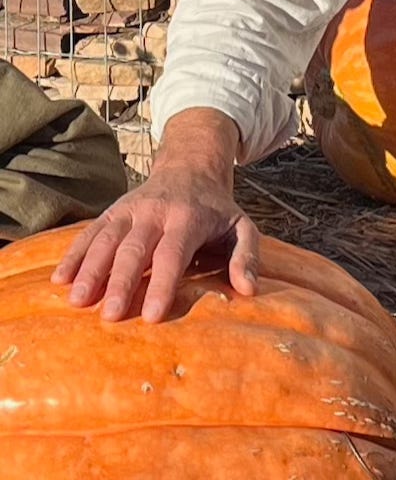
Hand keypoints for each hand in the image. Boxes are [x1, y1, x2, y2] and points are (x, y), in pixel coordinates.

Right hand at [51, 110, 257, 323]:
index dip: (162, 284)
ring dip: (91, 269)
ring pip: (107, 239)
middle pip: (135, 249)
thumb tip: (249, 289)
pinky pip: (90, 231)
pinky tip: (60, 279)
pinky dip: (74, 254)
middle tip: (108, 315)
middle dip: (121, 282)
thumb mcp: (242, 225)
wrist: (191, 166)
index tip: (151, 316)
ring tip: (77, 301)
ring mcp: (130, 209)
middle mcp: (156, 212)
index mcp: (188, 218)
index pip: (173, 254)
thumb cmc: (216, 208)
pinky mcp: (113, 210)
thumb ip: (246, 255)